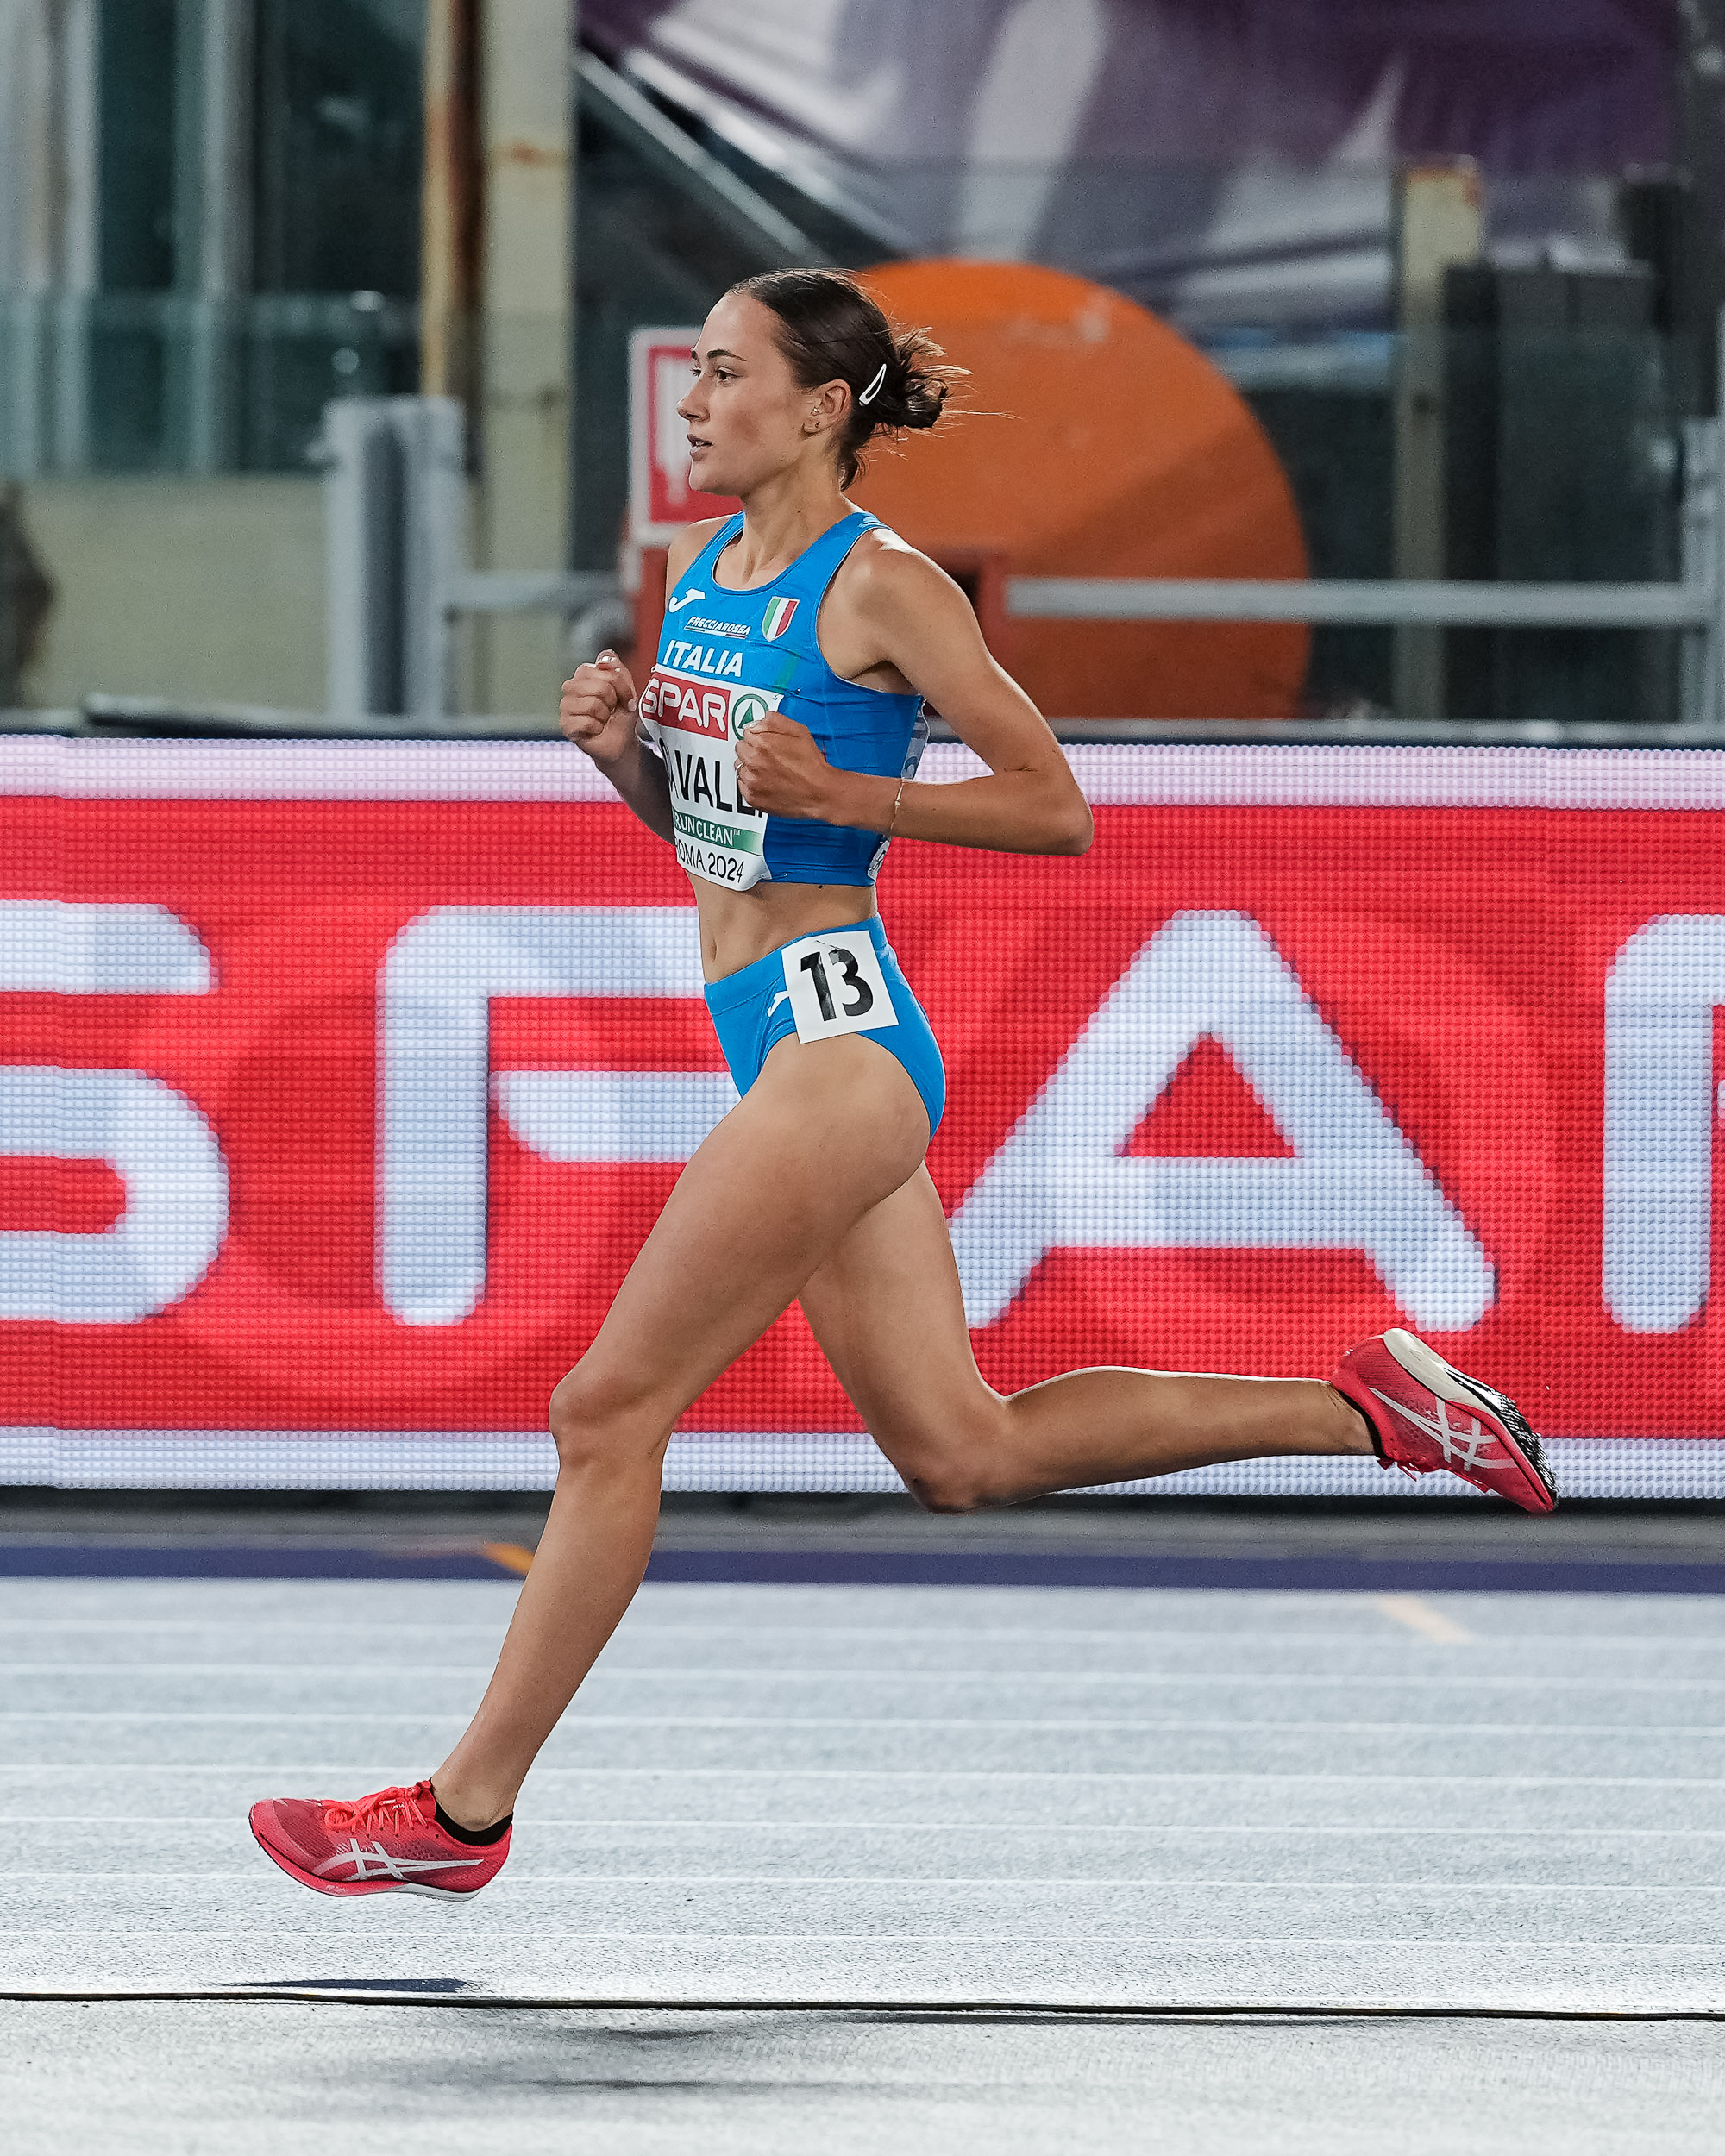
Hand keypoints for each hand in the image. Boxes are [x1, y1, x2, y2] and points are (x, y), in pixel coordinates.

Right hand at [558, 651, 638, 766]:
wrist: (621, 742)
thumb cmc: (621, 715)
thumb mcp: (627, 689)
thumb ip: (618, 669)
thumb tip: (605, 657)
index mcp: (584, 674)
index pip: (602, 669)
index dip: (619, 685)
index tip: (622, 697)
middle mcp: (571, 687)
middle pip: (599, 687)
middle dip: (612, 701)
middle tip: (612, 710)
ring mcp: (565, 706)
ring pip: (592, 705)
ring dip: (604, 716)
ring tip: (603, 719)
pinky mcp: (565, 725)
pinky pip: (586, 723)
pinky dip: (597, 729)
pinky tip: (595, 730)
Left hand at [734, 712, 833, 818]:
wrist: (819, 793)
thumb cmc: (812, 765)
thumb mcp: (799, 731)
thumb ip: (774, 721)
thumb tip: (758, 722)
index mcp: (762, 743)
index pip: (747, 732)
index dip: (760, 736)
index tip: (768, 742)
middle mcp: (753, 762)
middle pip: (741, 749)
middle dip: (753, 750)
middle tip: (770, 757)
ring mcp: (751, 781)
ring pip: (740, 767)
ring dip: (751, 767)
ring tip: (770, 770)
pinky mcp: (752, 798)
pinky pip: (742, 785)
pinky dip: (752, 783)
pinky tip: (767, 782)